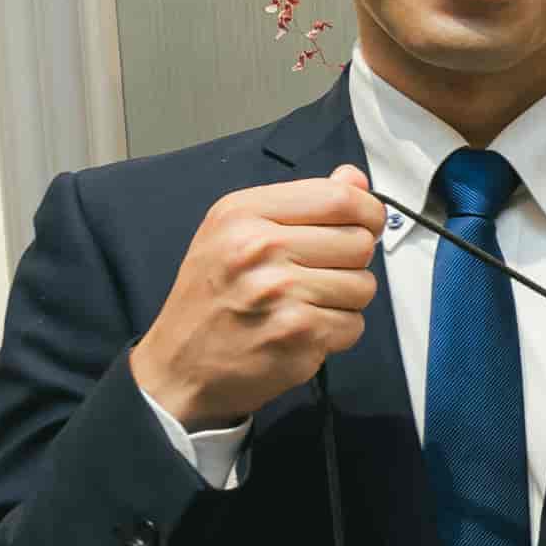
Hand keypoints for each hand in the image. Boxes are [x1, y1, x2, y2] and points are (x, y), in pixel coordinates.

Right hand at [131, 168, 385, 429]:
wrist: (179, 366)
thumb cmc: (210, 299)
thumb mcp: (236, 233)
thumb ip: (301, 203)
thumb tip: (353, 179)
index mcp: (244, 214)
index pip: (339, 198)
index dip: (366, 212)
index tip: (364, 225)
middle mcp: (259, 247)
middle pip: (359, 242)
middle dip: (351, 262)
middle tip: (317, 275)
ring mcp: (280, 292)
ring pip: (363, 286)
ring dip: (344, 300)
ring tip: (305, 305)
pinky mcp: (298, 333)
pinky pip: (353, 325)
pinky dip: (337, 333)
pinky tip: (302, 331)